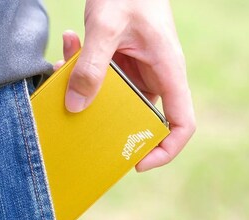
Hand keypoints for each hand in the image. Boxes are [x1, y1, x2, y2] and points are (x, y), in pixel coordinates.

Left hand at [59, 0, 195, 171]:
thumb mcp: (106, 27)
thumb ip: (91, 66)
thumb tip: (76, 106)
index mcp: (168, 72)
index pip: (182, 123)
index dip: (166, 149)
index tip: (138, 162)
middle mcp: (156, 76)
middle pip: (144, 118)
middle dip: (114, 125)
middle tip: (85, 125)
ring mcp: (138, 70)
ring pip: (116, 100)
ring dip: (89, 90)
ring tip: (66, 69)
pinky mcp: (121, 62)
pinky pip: (102, 78)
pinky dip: (82, 67)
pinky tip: (68, 45)